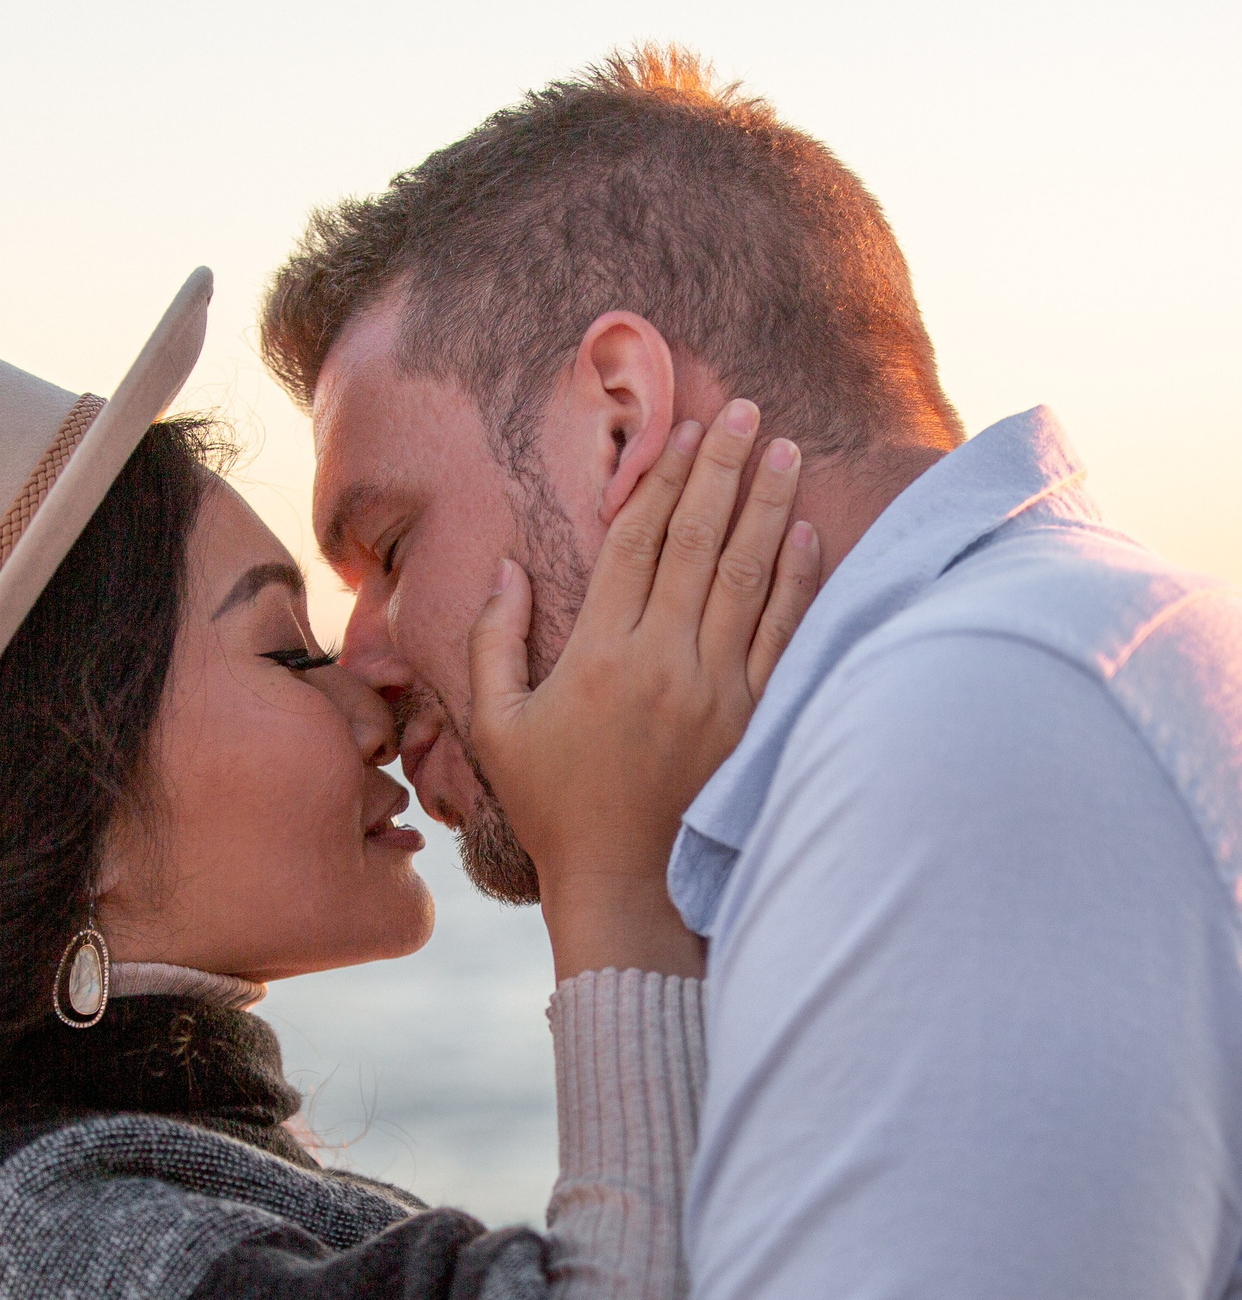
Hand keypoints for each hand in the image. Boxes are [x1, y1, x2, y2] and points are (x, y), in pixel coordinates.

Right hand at [468, 400, 819, 978]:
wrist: (627, 886)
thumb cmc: (554, 808)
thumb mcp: (495, 726)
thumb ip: (495, 640)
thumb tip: (508, 566)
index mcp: (599, 653)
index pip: (637, 543)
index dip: (662, 480)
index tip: (684, 432)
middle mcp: (663, 659)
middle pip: (699, 542)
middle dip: (725, 470)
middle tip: (750, 412)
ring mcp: (716, 689)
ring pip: (747, 576)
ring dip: (768, 506)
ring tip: (787, 449)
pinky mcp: (753, 719)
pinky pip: (780, 635)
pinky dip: (795, 581)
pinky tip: (805, 535)